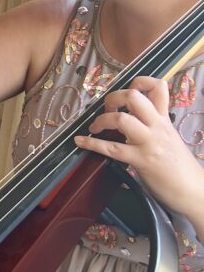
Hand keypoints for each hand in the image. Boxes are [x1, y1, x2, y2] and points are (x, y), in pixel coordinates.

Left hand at [74, 75, 203, 220]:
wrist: (194, 190)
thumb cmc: (180, 167)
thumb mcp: (170, 138)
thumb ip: (154, 126)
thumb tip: (133, 119)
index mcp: (164, 120)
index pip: (158, 88)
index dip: (141, 81)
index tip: (129, 88)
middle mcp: (156, 127)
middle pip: (135, 98)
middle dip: (115, 97)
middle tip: (108, 107)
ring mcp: (148, 143)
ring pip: (122, 119)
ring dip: (102, 120)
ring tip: (95, 126)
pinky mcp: (141, 161)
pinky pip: (112, 149)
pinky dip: (92, 144)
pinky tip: (80, 141)